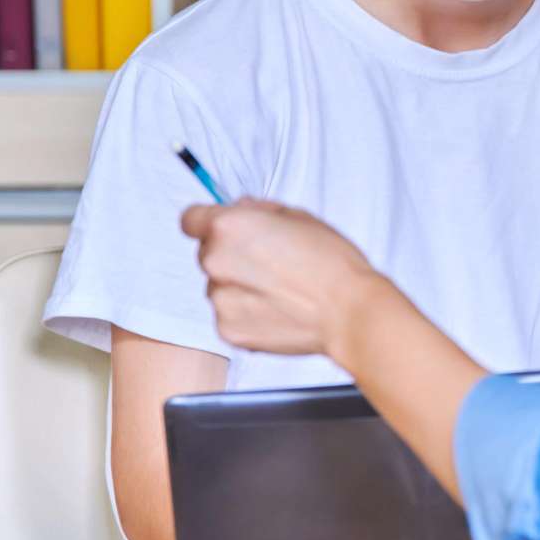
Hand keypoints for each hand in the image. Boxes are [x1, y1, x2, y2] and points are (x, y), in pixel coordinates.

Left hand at [180, 198, 384, 356]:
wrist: (348, 312)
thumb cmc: (331, 262)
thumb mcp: (298, 216)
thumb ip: (258, 211)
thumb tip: (239, 210)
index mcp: (229, 227)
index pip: (190, 219)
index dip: (208, 222)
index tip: (223, 229)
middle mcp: (215, 261)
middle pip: (206, 253)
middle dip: (231, 254)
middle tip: (270, 261)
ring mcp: (219, 299)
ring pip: (219, 285)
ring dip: (239, 285)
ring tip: (280, 289)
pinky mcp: (228, 329)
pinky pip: (229, 313)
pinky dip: (247, 311)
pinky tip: (278, 309)